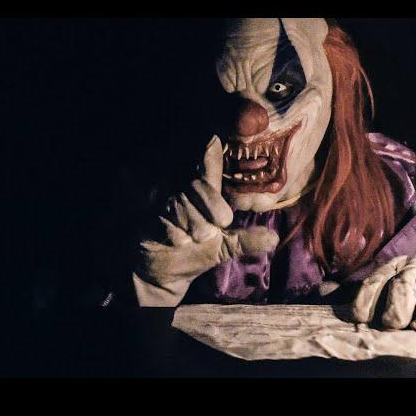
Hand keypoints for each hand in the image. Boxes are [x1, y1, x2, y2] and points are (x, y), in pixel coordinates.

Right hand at [138, 135, 279, 285]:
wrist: (163, 275)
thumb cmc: (195, 251)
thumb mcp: (225, 247)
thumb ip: (246, 241)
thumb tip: (273, 239)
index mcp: (201, 192)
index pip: (207, 165)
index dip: (210, 152)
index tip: (212, 140)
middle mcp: (179, 192)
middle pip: (197, 185)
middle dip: (210, 205)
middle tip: (223, 222)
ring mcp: (159, 202)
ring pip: (179, 202)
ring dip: (191, 222)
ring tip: (197, 237)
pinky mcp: (142, 215)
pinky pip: (161, 218)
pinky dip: (173, 232)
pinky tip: (178, 241)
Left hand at [351, 255, 415, 335]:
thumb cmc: (408, 293)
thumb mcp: (384, 289)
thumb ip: (366, 298)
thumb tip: (336, 301)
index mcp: (392, 266)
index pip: (374, 281)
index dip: (366, 302)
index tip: (362, 321)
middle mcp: (414, 264)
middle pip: (402, 286)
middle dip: (396, 312)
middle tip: (395, 326)